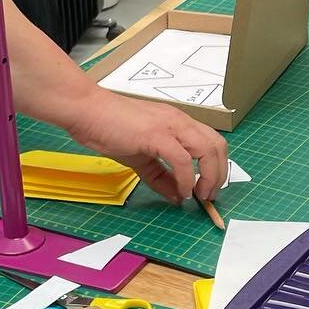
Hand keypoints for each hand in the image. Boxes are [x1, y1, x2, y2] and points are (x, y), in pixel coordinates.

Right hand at [72, 93, 227, 204]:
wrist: (88, 111)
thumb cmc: (111, 129)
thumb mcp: (142, 159)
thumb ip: (161, 177)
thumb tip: (178, 197)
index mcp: (179, 123)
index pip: (212, 142)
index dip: (217, 167)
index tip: (208, 188)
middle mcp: (181, 121)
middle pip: (217, 146)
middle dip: (220, 174)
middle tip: (209, 195)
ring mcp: (171, 126)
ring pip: (207, 149)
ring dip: (210, 176)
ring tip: (200, 195)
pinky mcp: (157, 135)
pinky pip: (182, 159)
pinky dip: (186, 178)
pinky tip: (182, 191)